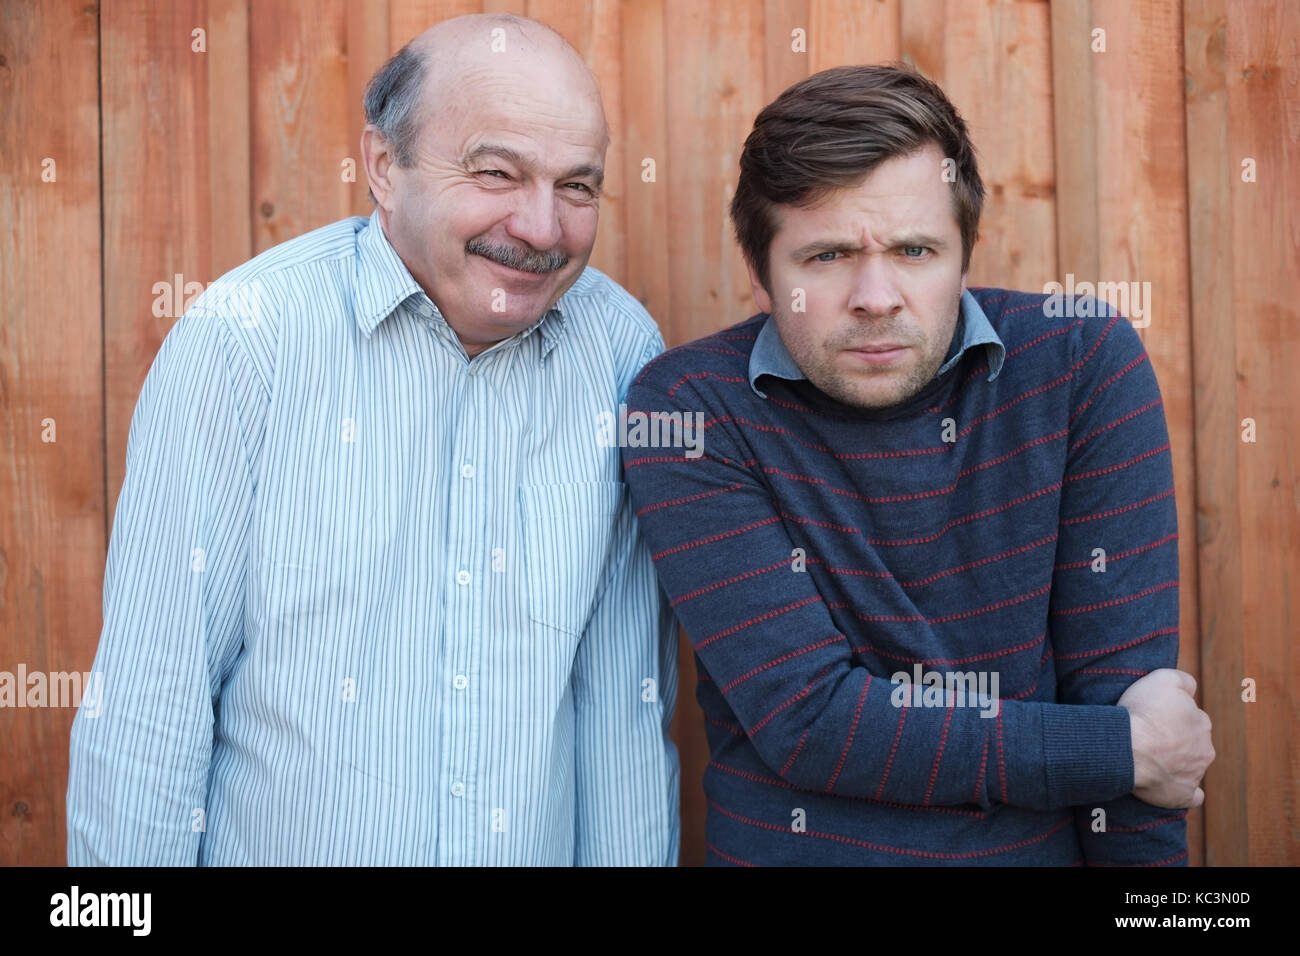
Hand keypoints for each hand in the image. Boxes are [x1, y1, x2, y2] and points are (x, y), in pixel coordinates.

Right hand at [1119, 668, 1214, 807]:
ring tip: (1150, 759)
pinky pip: (1191, 796)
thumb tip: (1191, 687)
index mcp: (1201, 722)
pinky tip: (1173, 787)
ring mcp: (1195, 774)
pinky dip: (1185, 792)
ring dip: (1177, 763)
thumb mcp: (1163, 679)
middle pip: (1193, 742)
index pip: (1191, 717)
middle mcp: (1204, 749)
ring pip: (1191, 766)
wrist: (1128, 747)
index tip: (1154, 717)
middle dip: (1178, 740)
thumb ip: (1183, 679)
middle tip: (1151, 737)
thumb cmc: (1143, 713)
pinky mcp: (1182, 795)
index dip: (1171, 716)